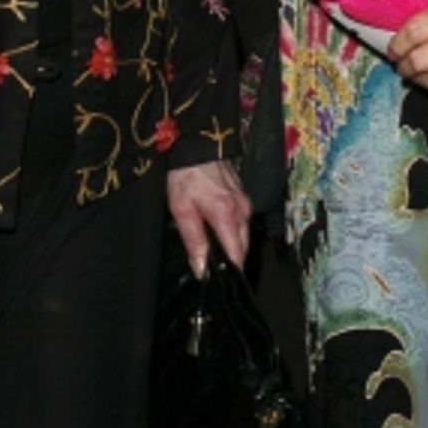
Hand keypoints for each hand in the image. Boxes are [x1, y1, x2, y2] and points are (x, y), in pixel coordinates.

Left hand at [166, 160, 251, 275]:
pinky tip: (218, 232)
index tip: (219, 282)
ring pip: (243, 237)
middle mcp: (242, 210)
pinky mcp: (244, 198)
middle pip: (243, 249)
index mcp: (227, 215)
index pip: (237, 255)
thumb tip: (202, 268)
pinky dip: (232, 233)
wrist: (195, 146)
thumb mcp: (182, 210)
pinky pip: (242, 224)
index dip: (229, 272)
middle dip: (230, 261)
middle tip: (213, 270)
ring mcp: (246, 203)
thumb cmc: (185, 175)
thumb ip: (194, 241)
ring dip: (231, 247)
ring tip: (214, 251)